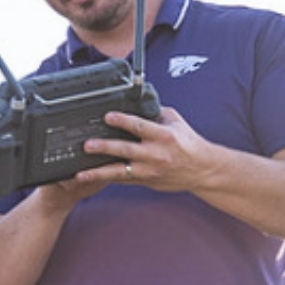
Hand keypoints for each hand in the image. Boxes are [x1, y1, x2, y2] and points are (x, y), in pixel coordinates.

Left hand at [74, 106, 208, 191]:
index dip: (123, 121)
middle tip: (87, 145)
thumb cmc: (188, 144)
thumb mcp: (175, 122)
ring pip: (120, 172)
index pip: (140, 126)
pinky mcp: (145, 181)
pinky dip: (106, 179)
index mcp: (164, 136)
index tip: (107, 117)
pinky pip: (122, 180)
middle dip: (105, 148)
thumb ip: (155, 113)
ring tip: (81, 173)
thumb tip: (136, 102)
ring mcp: (149, 170)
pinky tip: (90, 179)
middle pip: (126, 150)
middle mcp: (156, 154)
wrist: (203, 170)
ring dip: (99, 173)